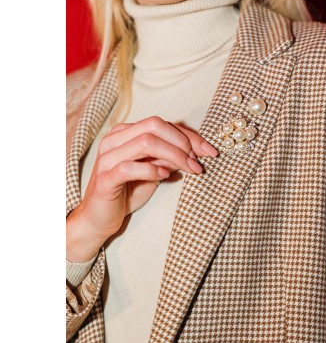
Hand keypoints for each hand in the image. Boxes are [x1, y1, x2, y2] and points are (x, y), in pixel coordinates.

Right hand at [66, 116, 217, 261]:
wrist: (100, 218)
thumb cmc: (128, 191)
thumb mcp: (154, 170)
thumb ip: (169, 157)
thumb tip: (196, 150)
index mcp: (125, 133)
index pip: (162, 124)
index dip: (189, 135)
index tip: (210, 151)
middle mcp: (114, 140)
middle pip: (155, 126)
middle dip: (183, 142)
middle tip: (197, 162)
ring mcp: (107, 157)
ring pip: (146, 142)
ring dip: (174, 155)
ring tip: (189, 169)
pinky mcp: (105, 178)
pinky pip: (130, 167)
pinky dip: (152, 170)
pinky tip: (165, 176)